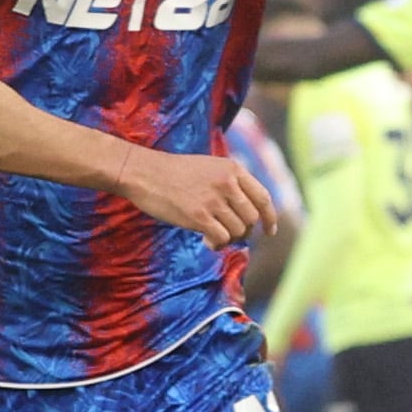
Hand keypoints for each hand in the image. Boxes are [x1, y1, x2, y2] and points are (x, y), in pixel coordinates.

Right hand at [116, 144, 279, 242]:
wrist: (142, 172)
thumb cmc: (174, 173)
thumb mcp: (210, 167)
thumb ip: (231, 183)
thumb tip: (251, 214)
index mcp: (232, 169)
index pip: (263, 197)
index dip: (270, 218)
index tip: (270, 231)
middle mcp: (227, 183)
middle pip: (252, 218)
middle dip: (244, 231)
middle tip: (229, 233)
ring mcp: (213, 200)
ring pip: (238, 230)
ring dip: (229, 238)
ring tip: (213, 236)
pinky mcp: (198, 216)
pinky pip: (222, 238)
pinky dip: (218, 245)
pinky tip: (207, 242)